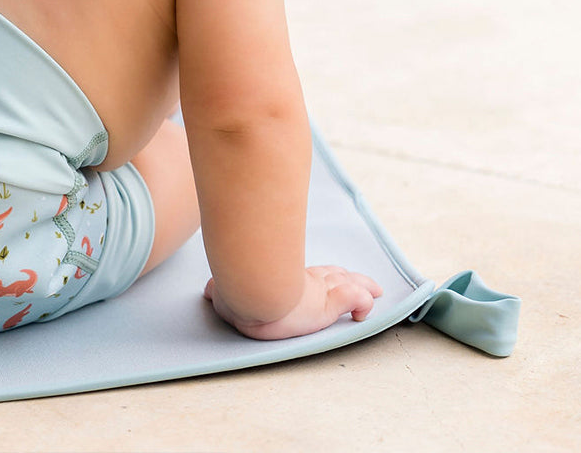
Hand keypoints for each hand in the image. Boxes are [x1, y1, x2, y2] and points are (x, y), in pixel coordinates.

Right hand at [204, 265, 382, 340]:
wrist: (247, 292)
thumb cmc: (233, 293)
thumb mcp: (224, 293)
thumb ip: (217, 292)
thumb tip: (207, 292)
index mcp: (280, 277)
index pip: (305, 273)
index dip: (320, 274)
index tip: (333, 276)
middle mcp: (299, 279)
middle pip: (330, 275)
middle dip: (345, 278)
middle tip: (362, 282)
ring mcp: (315, 289)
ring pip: (345, 285)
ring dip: (358, 288)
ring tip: (373, 291)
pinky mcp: (326, 301)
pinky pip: (352, 299)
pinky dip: (360, 302)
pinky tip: (367, 306)